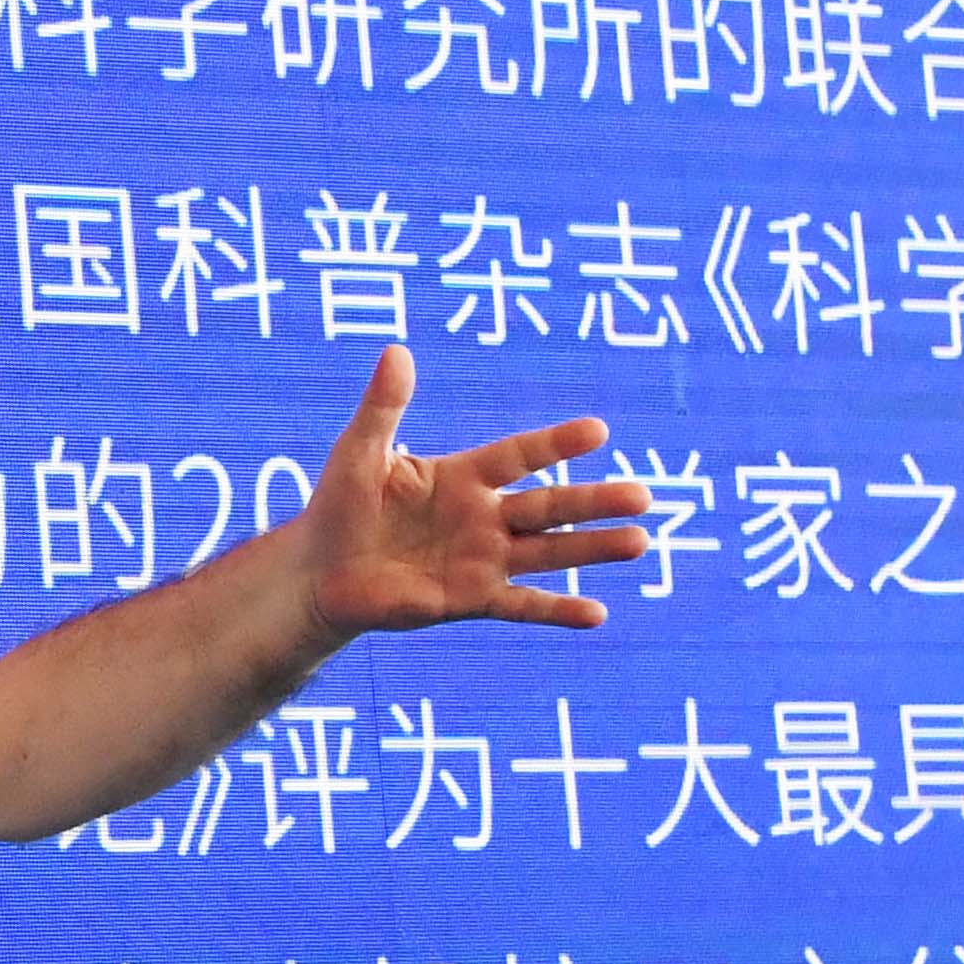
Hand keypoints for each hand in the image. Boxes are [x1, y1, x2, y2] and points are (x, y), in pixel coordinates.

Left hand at [292, 343, 651, 639]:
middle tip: (644, 496)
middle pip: (550, 506)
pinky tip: (596, 614)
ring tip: (639, 542)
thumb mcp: (360, 452)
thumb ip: (384, 406)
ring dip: (592, 549)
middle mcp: (484, 516)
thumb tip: (397, 349)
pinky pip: (520, 604)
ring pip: (548, 552)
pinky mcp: (469, 599)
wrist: (319, 571)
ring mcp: (481, 560)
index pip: (519, 455)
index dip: (556, 444)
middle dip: (595, 502)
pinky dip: (557, 610)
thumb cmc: (340, 505)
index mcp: (463, 476)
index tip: (598, 431)